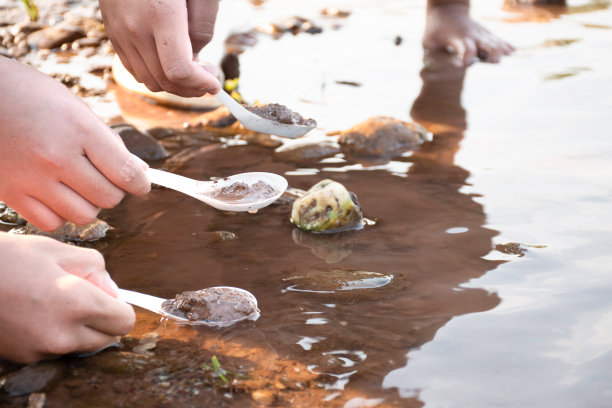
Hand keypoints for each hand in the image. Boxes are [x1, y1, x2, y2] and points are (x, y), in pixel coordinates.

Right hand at [0, 57, 149, 230]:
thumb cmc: (28, 95)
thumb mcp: (74, 106)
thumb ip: (107, 141)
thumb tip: (138, 171)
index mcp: (78, 129)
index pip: (126, 173)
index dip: (141, 182)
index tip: (141, 183)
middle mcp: (56, 157)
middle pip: (108, 198)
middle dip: (114, 190)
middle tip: (104, 177)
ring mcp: (31, 178)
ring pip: (84, 214)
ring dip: (89, 204)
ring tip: (80, 186)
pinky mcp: (10, 192)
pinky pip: (52, 222)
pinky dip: (61, 214)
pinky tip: (57, 195)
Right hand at [0, 233, 134, 363]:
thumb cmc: (11, 259)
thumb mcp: (60, 251)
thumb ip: (97, 270)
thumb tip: (111, 289)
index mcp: (79, 305)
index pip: (124, 321)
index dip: (121, 307)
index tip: (109, 296)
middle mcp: (63, 334)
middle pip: (106, 338)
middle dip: (103, 319)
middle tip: (83, 295)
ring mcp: (42, 350)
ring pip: (82, 346)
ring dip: (80, 329)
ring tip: (56, 302)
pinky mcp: (24, 357)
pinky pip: (56, 350)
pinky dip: (57, 335)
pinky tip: (38, 313)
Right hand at [99, 0, 221, 95]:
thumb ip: (202, 25)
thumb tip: (195, 57)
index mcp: (161, 15)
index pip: (179, 70)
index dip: (201, 84)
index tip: (216, 83)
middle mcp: (136, 28)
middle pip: (164, 81)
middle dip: (191, 88)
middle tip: (209, 76)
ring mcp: (120, 31)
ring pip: (148, 80)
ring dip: (173, 84)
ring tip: (192, 70)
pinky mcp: (113, 32)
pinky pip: (133, 68)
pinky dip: (155, 74)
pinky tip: (170, 61)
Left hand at [423, 3, 514, 65]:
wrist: (448, 9)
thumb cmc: (436, 30)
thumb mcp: (428, 41)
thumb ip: (431, 57)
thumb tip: (434, 72)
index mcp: (459, 39)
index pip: (466, 48)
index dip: (468, 57)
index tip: (466, 63)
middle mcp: (474, 36)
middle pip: (488, 44)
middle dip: (493, 53)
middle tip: (494, 60)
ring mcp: (482, 35)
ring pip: (497, 42)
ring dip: (502, 50)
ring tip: (508, 55)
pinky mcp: (487, 34)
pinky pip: (499, 41)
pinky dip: (506, 46)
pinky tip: (513, 51)